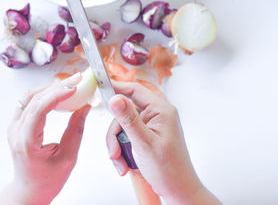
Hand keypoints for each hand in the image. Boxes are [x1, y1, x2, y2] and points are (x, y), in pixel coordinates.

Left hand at [0, 73, 90, 204]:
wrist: (29, 189)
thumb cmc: (47, 180)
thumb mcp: (68, 158)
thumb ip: (75, 130)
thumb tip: (84, 107)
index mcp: (27, 142)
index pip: (39, 109)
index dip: (57, 95)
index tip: (74, 87)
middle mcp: (16, 131)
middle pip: (34, 99)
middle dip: (57, 87)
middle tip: (77, 80)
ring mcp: (14, 127)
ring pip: (29, 97)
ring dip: (50, 88)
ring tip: (70, 85)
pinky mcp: (17, 124)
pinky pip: (28, 102)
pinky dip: (44, 94)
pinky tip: (58, 93)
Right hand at [106, 81, 219, 204]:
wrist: (178, 189)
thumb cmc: (169, 169)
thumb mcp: (144, 143)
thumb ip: (128, 119)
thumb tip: (115, 98)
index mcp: (161, 110)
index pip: (134, 89)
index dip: (116, 89)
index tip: (99, 90)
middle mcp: (156, 114)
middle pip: (124, 112)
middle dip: (115, 133)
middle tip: (115, 151)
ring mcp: (151, 125)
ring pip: (123, 126)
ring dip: (118, 145)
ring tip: (122, 162)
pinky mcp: (146, 135)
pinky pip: (127, 136)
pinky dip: (122, 149)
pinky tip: (125, 163)